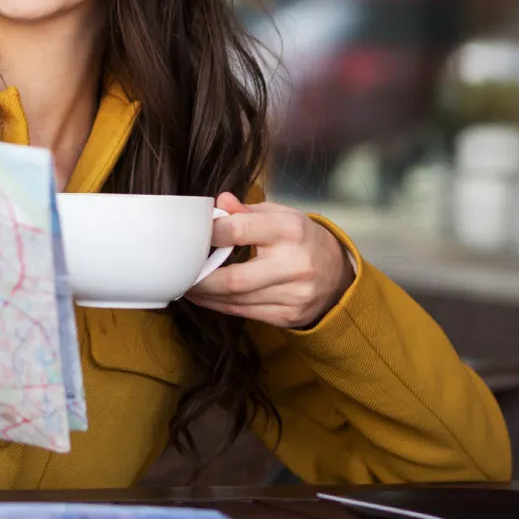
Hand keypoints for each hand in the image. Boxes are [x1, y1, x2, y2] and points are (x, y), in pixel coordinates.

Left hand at [185, 192, 355, 329]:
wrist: (338, 274)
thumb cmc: (301, 238)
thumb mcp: (281, 215)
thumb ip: (248, 211)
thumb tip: (219, 203)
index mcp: (291, 230)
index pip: (237, 231)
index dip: (208, 233)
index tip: (190, 235)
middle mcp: (294, 264)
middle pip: (233, 278)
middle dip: (199, 277)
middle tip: (179, 271)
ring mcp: (294, 294)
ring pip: (236, 299)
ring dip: (205, 293)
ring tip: (187, 283)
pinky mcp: (289, 316)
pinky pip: (245, 312)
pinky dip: (219, 305)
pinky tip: (205, 296)